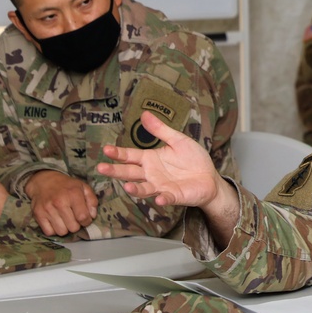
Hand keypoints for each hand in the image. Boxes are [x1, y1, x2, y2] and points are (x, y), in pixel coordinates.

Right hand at [23, 170, 97, 235]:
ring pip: (62, 232)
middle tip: (74, 218)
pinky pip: (49, 232)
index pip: (83, 217)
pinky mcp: (38, 215)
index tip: (85, 219)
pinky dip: (54, 230)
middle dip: (76, 225)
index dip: (87, 221)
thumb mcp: (83, 187)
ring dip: (65, 228)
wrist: (43, 181)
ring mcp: (47, 209)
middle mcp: (60, 203)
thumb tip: (92, 216)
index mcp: (73, 194)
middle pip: (73, 227)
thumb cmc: (67, 185)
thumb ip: (92, 201)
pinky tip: (56, 222)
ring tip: (65, 220)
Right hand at [97, 111, 230, 211]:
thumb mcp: (177, 140)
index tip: (106, 149)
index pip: (130, 156)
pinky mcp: (174, 196)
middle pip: (130, 173)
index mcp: (150, 159)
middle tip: (101, 168)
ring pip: (143, 189)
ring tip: (127, 187)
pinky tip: (158, 198)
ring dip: (135, 189)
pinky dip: (162, 199)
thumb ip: (161, 130)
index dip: (118, 153)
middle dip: (115, 171)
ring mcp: (161, 187)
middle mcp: (151, 174)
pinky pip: (166, 198)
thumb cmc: (193, 159)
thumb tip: (144, 114)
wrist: (210, 178)